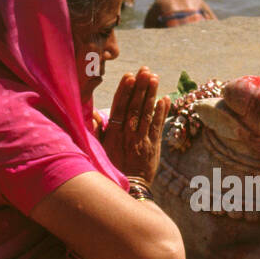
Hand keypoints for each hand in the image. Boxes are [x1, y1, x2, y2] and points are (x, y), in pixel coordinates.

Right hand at [101, 67, 167, 183]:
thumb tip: (94, 114)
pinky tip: (165, 99)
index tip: (129, 76)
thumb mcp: (100, 149)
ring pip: (146, 114)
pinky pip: (158, 127)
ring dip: (151, 95)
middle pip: (134, 107)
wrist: (130, 187)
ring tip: (155, 78)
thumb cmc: (113, 166)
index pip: (119, 108)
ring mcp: (142, 140)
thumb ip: (98, 131)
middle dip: (140, 87)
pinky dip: (161, 113)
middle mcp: (128, 135)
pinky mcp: (153, 146)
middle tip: (145, 71)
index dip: (125, 91)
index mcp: (113, 134)